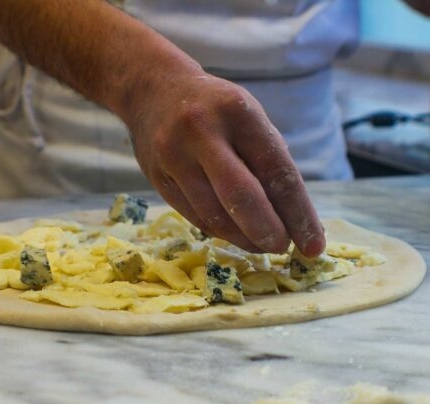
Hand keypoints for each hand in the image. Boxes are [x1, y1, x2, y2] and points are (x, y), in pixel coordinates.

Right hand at [126, 71, 324, 256]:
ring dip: (243, 238)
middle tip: (283, 248)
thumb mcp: (248, 117)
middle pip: (241, 196)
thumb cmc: (214, 109)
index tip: (314, 244)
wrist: (153, 92)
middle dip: (268, 231)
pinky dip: (220, 231)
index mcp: (237, 111)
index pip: (275, 170)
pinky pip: (194, 216)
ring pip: (213, 214)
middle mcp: (202, 132)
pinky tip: (235, 233)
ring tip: (261, 245)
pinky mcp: (156, 177)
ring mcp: (174, 156)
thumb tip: (292, 219)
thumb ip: (268, 160)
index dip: (298, 212)